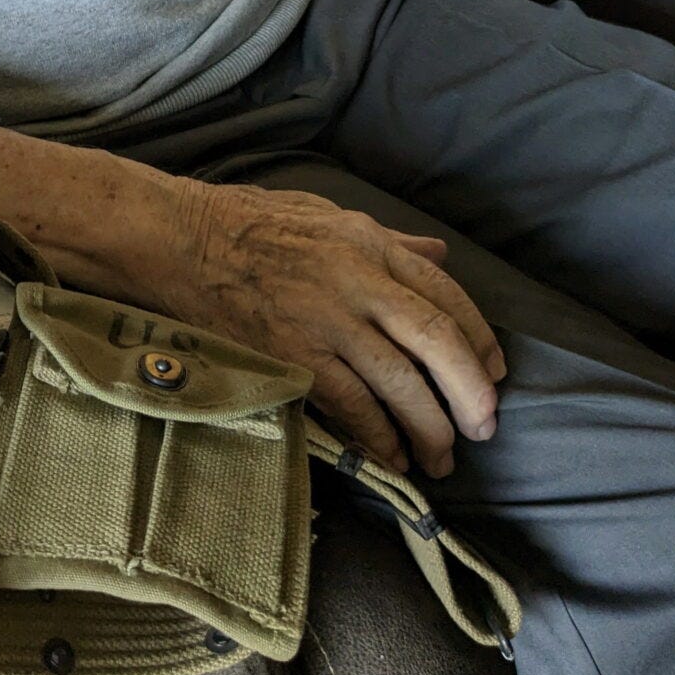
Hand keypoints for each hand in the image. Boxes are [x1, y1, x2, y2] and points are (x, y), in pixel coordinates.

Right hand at [165, 178, 503, 477]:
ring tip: (441, 458)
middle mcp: (357, 279)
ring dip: (429, 427)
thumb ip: (389, 240)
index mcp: (369, 242)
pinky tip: (392, 459)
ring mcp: (325, 319)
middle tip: (484, 428)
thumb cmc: (250, 224)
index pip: (446, 294)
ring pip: (400, 381)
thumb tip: (441, 256)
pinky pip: (351, 405)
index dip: (479, 340)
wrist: (179, 240)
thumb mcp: (328, 215)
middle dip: (470, 391)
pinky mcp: (292, 355)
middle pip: (436, 339)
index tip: (495, 374)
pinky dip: (379, 437)